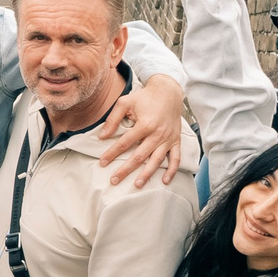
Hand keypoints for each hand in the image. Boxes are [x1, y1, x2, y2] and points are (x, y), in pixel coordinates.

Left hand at [100, 72, 185, 187]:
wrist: (168, 92)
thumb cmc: (144, 97)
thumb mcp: (125, 102)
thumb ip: (113, 119)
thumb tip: (102, 136)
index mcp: (145, 124)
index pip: (125, 143)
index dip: (112, 153)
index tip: (102, 162)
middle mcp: (157, 134)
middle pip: (139, 156)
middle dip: (126, 169)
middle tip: (114, 180)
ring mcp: (168, 139)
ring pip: (157, 160)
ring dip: (147, 174)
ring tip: (137, 185)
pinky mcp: (176, 141)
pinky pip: (175, 158)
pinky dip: (172, 170)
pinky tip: (165, 181)